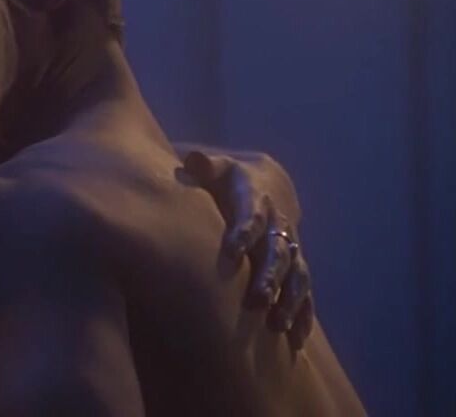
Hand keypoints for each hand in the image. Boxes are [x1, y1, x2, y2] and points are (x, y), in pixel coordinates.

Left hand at [176, 145, 314, 348]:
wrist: (262, 181)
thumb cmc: (223, 177)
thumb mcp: (214, 167)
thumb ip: (203, 166)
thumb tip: (194, 159)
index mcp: (255, 196)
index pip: (251, 214)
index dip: (243, 231)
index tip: (233, 251)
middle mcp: (278, 222)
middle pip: (277, 250)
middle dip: (269, 275)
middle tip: (258, 299)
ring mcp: (290, 245)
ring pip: (296, 273)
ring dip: (289, 299)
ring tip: (279, 324)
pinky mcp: (295, 264)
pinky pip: (304, 290)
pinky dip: (303, 313)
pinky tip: (297, 339)